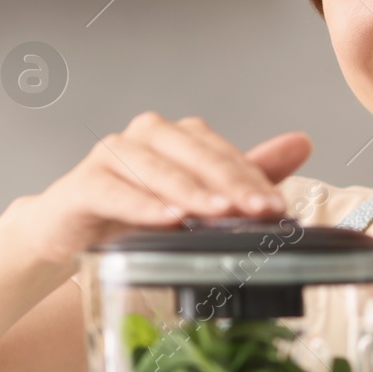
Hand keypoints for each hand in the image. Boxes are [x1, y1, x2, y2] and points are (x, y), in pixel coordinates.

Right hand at [14, 112, 311, 265]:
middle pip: (193, 152)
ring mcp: (110, 156)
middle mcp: (144, 137)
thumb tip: (302, 142)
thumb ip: (245, 173)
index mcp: (176, 137)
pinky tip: (167, 220)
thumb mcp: (196, 200)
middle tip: (259, 210)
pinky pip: (114, 190)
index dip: (251, 177)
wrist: (69, 234)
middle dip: (229, 182)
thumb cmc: (135, 214)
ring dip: (189, 191)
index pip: (220, 151)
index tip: (277, 207)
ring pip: (155, 168)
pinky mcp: (82, 183)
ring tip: (217, 213)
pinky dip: (142, 205)